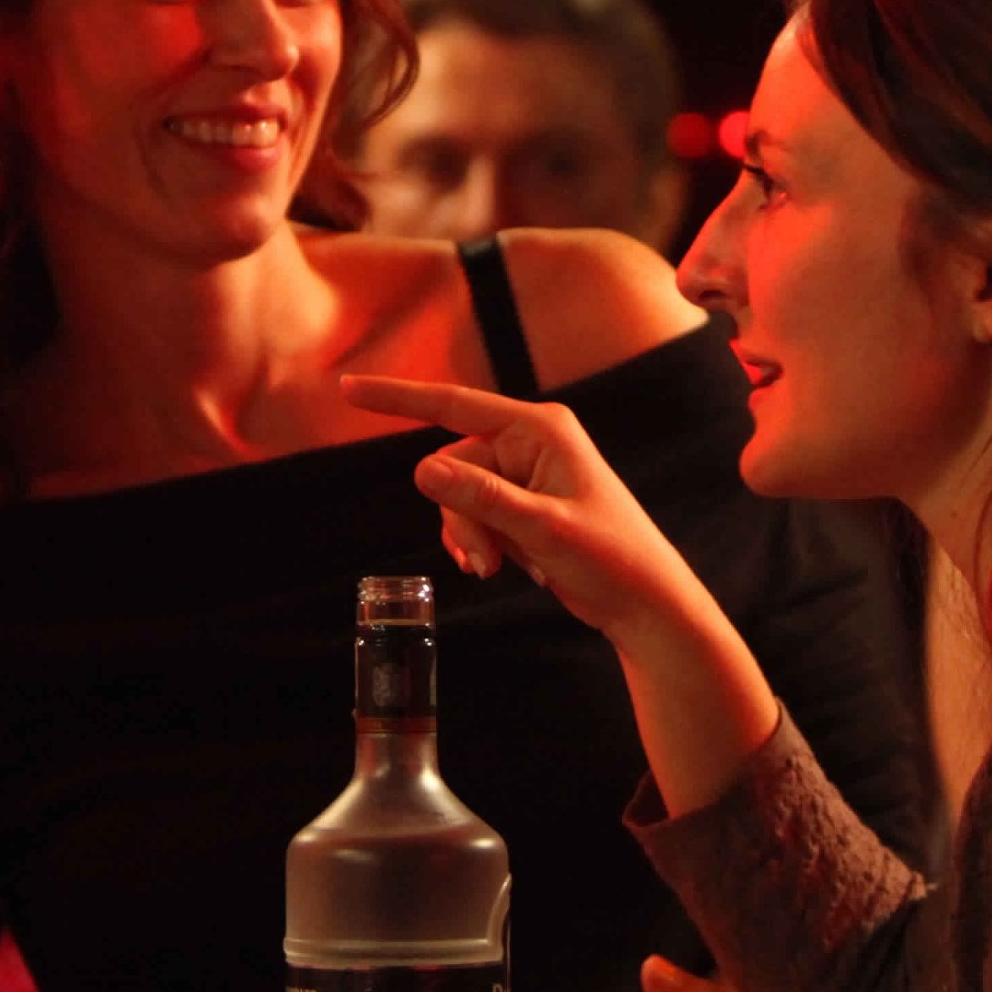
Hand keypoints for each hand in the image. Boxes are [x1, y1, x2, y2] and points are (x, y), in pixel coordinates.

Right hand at [337, 376, 715, 646]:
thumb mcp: (542, 529)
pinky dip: (477, 540)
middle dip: (460, 517)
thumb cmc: (611, 558)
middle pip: (452, 465)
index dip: (398, 398)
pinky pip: (473, 512)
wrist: (643, 601)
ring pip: (458, 495)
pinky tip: (497, 566)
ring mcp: (525, 472)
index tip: (348, 390)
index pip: (455, 406)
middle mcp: (531, 441)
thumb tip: (421, 467)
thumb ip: (481, 498)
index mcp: (540, 429)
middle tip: (486, 564)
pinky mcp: (522, 502)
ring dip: (468, 534)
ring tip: (495, 569)